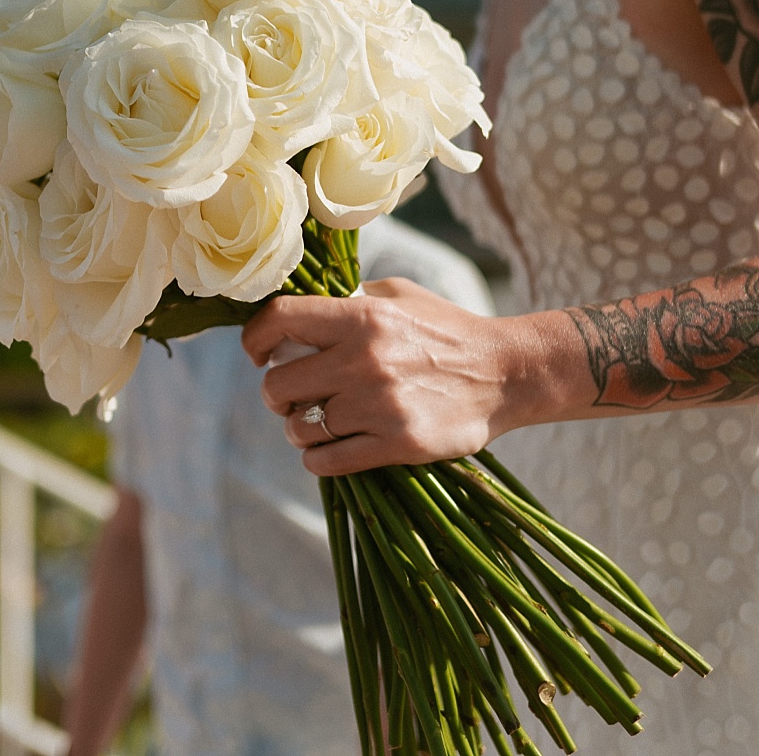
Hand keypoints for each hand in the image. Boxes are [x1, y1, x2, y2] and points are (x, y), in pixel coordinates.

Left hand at [242, 278, 515, 475]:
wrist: (503, 373)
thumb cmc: (447, 330)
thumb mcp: (398, 296)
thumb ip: (349, 300)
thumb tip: (302, 313)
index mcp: (362, 316)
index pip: (281, 320)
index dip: (254, 338)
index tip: (256, 354)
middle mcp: (363, 359)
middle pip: (278, 385)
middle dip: (276, 395)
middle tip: (289, 397)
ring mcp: (379, 405)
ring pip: (301, 428)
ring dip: (299, 430)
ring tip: (314, 424)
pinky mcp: (397, 444)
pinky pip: (328, 461)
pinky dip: (317, 459)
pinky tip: (327, 449)